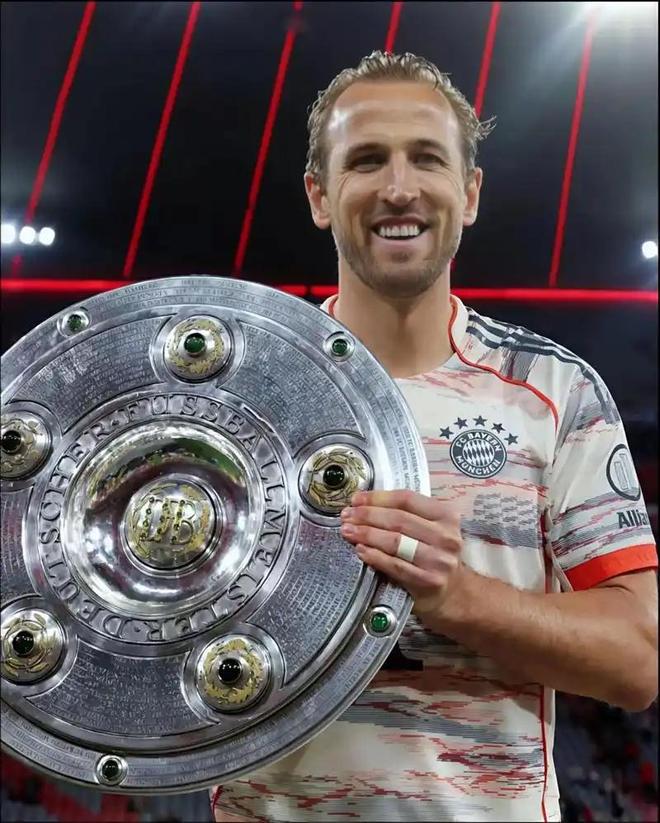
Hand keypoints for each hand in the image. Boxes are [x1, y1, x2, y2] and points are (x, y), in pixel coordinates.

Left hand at [339, 489, 462, 619]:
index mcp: (446, 515)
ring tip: (348, 531)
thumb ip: (405, 514)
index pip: (407, 499)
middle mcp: (446, 536)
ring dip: (367, 534)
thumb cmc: (434, 554)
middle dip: (367, 516)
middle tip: (346, 515)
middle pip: (398, 520)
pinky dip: (375, 556)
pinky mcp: (428, 581)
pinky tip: (361, 551)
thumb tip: (363, 504)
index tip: (356, 499)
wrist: (453, 592)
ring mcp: (438, 560)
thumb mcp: (430, 528)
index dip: (378, 497)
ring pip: (395, 541)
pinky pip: (395, 565)